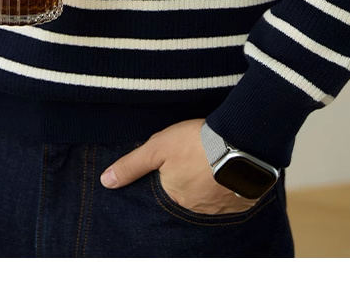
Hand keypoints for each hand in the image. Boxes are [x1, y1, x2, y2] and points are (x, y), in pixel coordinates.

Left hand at [100, 118, 259, 214]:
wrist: (240, 142)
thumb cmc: (196, 142)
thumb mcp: (157, 147)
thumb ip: (132, 165)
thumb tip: (106, 182)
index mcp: (175, 197)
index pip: (169, 188)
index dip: (174, 171)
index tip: (182, 158)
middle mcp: (197, 209)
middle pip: (191, 192)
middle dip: (193, 177)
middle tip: (199, 156)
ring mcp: (221, 207)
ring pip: (212, 195)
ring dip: (212, 182)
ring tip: (216, 159)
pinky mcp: (243, 201)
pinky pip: (234, 196)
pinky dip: (232, 184)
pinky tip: (233, 169)